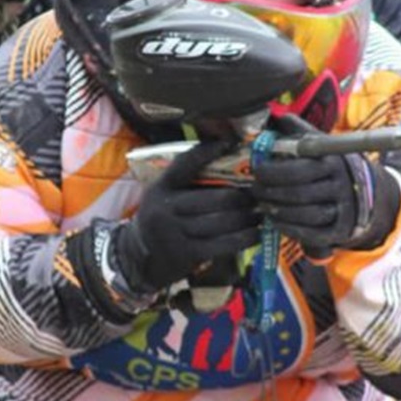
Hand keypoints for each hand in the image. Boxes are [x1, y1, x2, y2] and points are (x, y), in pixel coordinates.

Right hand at [115, 139, 259, 292]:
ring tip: (261, 214)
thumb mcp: (163, 194)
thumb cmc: (162, 219)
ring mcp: (176, 232)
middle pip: (215, 198)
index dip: (206, 152)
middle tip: (258, 195)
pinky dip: (244, 238)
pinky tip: (255, 234)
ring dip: (247, 218)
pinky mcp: (188, 253)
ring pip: (222, 222)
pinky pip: (223, 244)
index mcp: (161, 187)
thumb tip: (225, 156)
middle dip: (242, 197)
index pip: (184, 164)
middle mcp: (166, 208)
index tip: (229, 143)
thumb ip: (186, 180)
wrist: (139, 257)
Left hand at [251, 116, 400, 257]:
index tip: (257, 170)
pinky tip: (276, 220)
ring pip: (305, 214)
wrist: (370, 193)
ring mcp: (343, 210)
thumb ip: (301, 132)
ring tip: (263, 205)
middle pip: (299, 193)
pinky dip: (290, 228)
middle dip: (271, 193)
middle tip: (255, 190)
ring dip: (278, 211)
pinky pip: (312, 234)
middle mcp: (341, 185)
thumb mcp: (323, 145)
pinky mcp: (340, 230)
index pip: (299, 168)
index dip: (273, 172)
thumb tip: (279, 117)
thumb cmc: (335, 166)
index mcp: (334, 161)